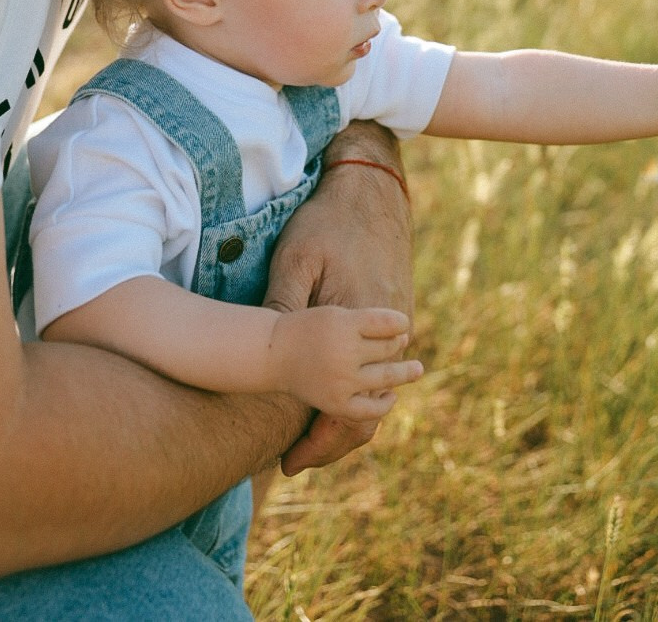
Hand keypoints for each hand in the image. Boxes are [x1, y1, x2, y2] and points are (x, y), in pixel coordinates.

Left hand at [263, 122, 413, 472]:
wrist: (372, 193)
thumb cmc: (326, 223)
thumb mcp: (295, 260)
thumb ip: (284, 307)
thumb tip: (262, 350)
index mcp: (357, 326)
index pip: (343, 409)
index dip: (315, 443)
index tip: (285, 463)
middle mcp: (383, 335)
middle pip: (364, 414)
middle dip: (329, 446)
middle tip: (292, 463)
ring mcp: (395, 326)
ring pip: (375, 395)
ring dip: (345, 423)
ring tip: (309, 441)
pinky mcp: (395, 315)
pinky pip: (379, 369)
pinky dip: (358, 393)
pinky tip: (330, 398)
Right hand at [271, 306, 421, 420]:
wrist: (274, 353)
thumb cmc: (308, 327)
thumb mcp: (336, 313)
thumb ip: (369, 321)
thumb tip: (404, 334)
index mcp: (344, 324)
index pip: (387, 323)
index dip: (399, 323)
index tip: (403, 323)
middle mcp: (345, 352)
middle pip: (387, 349)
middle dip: (397, 344)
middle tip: (403, 341)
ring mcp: (342, 381)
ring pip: (385, 377)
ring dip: (404, 372)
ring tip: (417, 369)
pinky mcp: (336, 403)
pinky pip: (369, 409)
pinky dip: (384, 404)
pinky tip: (392, 395)